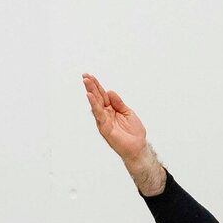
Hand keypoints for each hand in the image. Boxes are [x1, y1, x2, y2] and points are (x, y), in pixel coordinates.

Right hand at [81, 74, 165, 194]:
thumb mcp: (128, 112)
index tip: (90, 76)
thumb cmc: (133, 132)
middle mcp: (106, 114)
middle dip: (91, 86)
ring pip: (96, 104)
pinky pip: (98, 114)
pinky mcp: (104, 127)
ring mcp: (104, 120)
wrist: (137, 147)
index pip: (103, 95)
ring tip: (86, 82)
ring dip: (91, 92)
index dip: (97, 86)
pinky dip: (94, 105)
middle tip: (85, 75)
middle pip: (97, 97)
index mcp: (111, 109)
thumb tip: (110, 91)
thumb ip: (118, 103)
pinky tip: (90, 96)